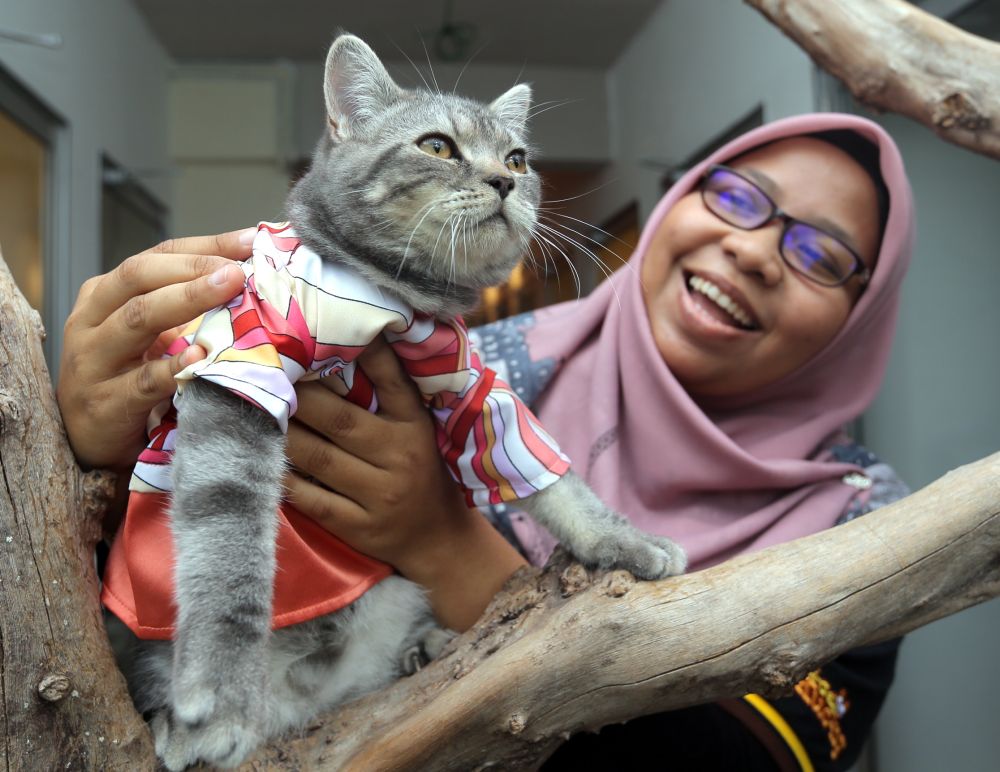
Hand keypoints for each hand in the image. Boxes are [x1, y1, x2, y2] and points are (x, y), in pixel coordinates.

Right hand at [56, 230, 252, 469]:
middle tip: (237, 269)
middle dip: (193, 269)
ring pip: (137, 319)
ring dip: (186, 301)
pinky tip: (201, 356)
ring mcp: (93, 361)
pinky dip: (173, 368)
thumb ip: (184, 308)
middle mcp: (91, 320)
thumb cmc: (127, 376)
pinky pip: (143, 381)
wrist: (89, 439)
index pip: (157, 257)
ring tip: (227, 289)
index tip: (248, 241)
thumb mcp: (150, 335)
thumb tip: (248, 278)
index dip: (204, 246)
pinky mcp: (105, 403)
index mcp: (104, 294)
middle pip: (139, 278)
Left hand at [284, 336, 526, 630]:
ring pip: (319, 459)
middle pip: (340, 420)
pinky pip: (313, 500)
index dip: (368, 354)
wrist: (438, 540)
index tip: (330, 328)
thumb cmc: (420, 473)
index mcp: (415, 427)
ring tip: (252, 410)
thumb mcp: (417, 430)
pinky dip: (286, 480)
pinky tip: (260, 461)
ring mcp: (380, 496)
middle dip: (298, 395)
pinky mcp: (359, 527)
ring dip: (282, 434)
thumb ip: (388, 394)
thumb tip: (346, 345)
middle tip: (264, 371)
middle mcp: (400, 458)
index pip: (393, 383)